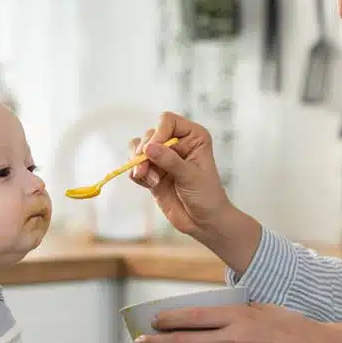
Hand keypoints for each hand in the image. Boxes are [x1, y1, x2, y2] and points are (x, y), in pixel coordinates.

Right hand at [128, 112, 233, 241]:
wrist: (203, 221)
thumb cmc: (206, 196)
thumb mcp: (191, 177)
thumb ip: (170, 161)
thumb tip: (148, 148)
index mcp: (193, 136)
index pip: (167, 121)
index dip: (158, 133)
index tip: (152, 150)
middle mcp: (177, 142)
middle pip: (150, 134)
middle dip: (144, 152)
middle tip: (145, 170)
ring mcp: (163, 157)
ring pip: (139, 148)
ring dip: (138, 163)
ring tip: (149, 180)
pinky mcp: (152, 172)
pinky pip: (135, 165)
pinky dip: (137, 174)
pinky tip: (149, 184)